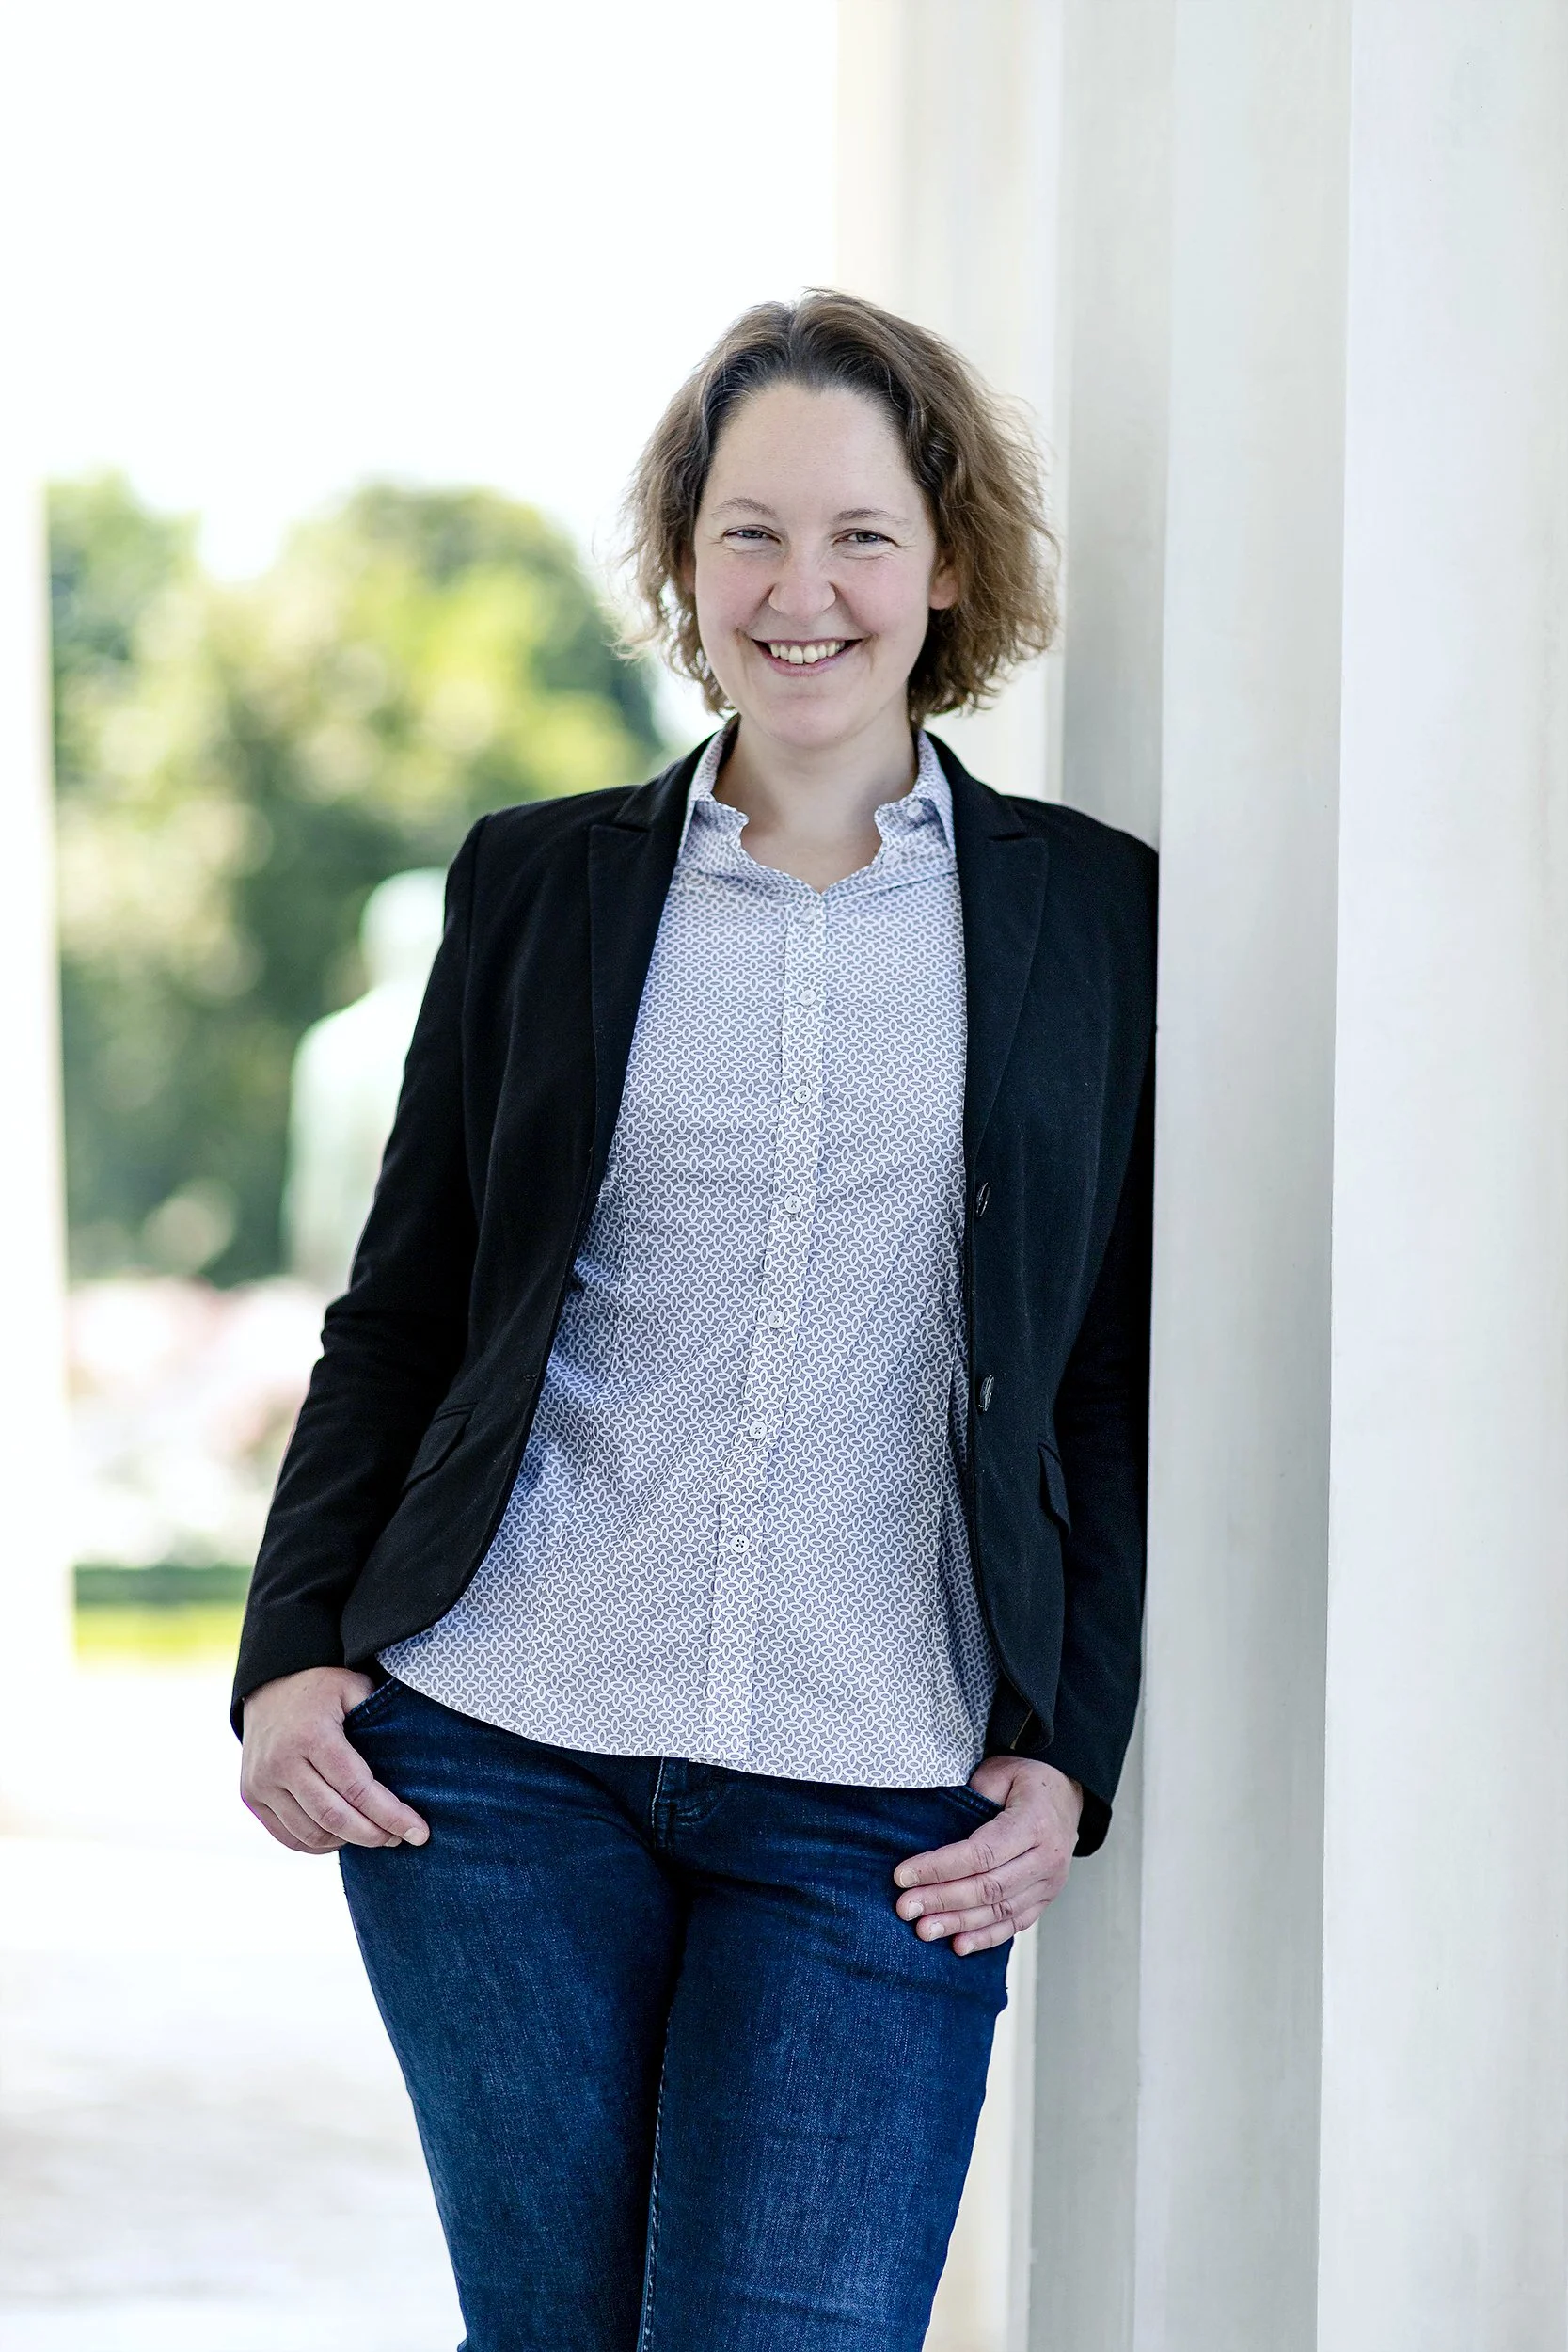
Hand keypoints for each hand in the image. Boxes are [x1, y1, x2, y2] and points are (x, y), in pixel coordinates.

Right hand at [240, 1666, 429, 1855]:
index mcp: (312, 1735)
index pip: (357, 1789)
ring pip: (311, 1833)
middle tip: (400, 1838)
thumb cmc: (320, 1687)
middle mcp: (282, 1762)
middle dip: (374, 1835)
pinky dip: (318, 1844)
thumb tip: (413, 1757)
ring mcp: (262, 1782)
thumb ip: (379, 1716)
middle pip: (334, 1817)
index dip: (391, 1815)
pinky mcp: (252, 1795)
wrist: (266, 1685)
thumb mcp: (353, 1686)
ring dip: (348, 1842)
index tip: (419, 1832)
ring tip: (374, 1834)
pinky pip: (288, 1836)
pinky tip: (342, 1837)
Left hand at [893, 1757, 1082, 1954]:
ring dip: (958, 1923)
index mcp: (1035, 1823)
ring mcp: (1050, 1882)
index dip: (939, 1867)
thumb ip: (972, 1797)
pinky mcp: (1046, 1898)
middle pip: (988, 1887)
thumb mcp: (999, 1772)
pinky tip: (959, 1945)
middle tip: (905, 1908)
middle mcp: (1047, 1858)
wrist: (1066, 1792)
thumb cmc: (1027, 1779)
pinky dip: (986, 1937)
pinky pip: (1015, 1923)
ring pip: (1000, 1910)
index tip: (903, 1876)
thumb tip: (936, 1828)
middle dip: (942, 1900)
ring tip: (924, 1930)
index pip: (981, 1854)